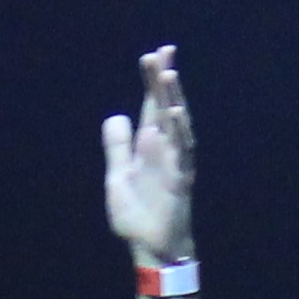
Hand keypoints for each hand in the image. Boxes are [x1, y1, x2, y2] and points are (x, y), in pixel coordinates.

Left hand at [103, 45, 197, 261]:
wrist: (150, 247)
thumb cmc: (137, 215)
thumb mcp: (117, 176)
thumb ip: (117, 147)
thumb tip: (115, 116)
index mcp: (148, 145)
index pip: (150, 106)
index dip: (152, 81)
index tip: (155, 54)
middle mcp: (164, 148)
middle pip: (165, 107)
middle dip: (164, 80)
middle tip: (164, 51)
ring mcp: (174, 161)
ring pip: (176, 123)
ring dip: (172, 99)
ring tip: (168, 74)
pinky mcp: (180, 178)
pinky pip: (183, 151)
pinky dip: (180, 131)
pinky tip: (175, 113)